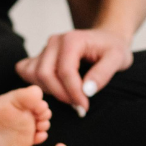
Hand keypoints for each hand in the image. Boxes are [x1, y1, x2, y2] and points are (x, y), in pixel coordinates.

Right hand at [14, 28, 132, 113]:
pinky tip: (55, 89)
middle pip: (45, 74)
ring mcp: (45, 48)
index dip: (74, 93)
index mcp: (72, 40)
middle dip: (61, 95)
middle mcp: (55, 41)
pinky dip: (37, 84)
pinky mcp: (40, 56)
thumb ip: (103, 74)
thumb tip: (86, 90)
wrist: (108, 39)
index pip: (65, 71)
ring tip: (70, 97)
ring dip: (50, 91)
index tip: (84, 107)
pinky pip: (27, 71)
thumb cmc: (113, 48)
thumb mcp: (118, 59)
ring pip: (34, 75)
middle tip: (78, 105)